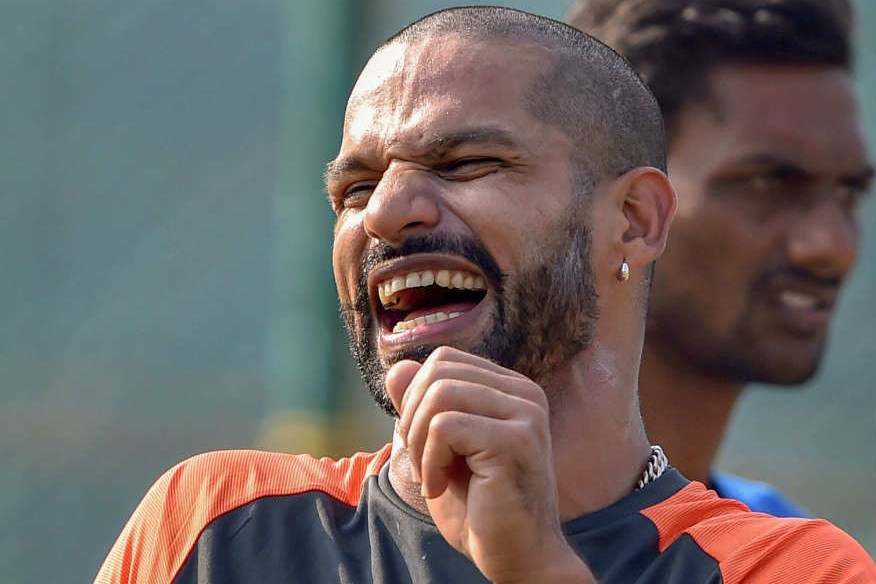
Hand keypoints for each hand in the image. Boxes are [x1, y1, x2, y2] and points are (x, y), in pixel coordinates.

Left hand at [385, 346, 594, 582]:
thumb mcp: (437, 449)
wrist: (516, 558)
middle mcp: (525, 394)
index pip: (445, 360)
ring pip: (439, 395)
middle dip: (413, 418)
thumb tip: (395, 369)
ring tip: (432, 476)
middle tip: (424, 464)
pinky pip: (445, 428)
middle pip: (438, 372)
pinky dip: (429, 460)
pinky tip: (440, 487)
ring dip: (420, 442)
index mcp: (511, 389)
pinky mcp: (516, 441)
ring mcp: (525, 415)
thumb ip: (420, 407)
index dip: (417, 398)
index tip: (424, 444)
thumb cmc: (479, 507)